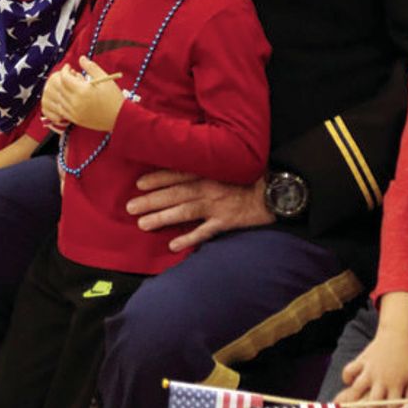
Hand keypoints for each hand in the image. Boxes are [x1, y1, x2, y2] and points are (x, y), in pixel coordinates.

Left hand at [46, 57, 122, 132]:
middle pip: (60, 88)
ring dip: (61, 91)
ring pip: (59, 99)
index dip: (64, 70)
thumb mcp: (105, 79)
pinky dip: (62, 103)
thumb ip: (91, 67)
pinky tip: (70, 98)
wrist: (119, 117)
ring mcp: (74, 112)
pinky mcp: (75, 120)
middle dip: (62, 79)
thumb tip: (81, 58)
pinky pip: (61, 110)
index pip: (64, 78)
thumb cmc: (113, 97)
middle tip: (70, 75)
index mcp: (82, 91)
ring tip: (70, 87)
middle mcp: (76, 102)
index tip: (69, 67)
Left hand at [126, 170, 272, 252]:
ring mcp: (217, 205)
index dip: (157, 178)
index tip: (139, 183)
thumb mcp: (229, 163)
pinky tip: (173, 245)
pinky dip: (189, 238)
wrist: (278, 190)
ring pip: (184, 211)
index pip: (178, 173)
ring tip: (143, 224)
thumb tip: (185, 166)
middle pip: (175, 194)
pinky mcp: (227, 222)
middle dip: (151, 200)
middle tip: (130, 207)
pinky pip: (205, 232)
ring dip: (162, 218)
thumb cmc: (252, 175)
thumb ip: (208, 164)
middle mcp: (210, 187)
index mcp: (209, 170)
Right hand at [335, 332, 407, 407]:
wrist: (399, 334)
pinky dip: (346, 378)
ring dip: (352, 403)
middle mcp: (382, 379)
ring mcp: (370, 369)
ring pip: (357, 390)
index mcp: (396, 385)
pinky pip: (349, 371)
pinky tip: (348, 384)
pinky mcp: (362, 360)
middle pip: (372, 405)